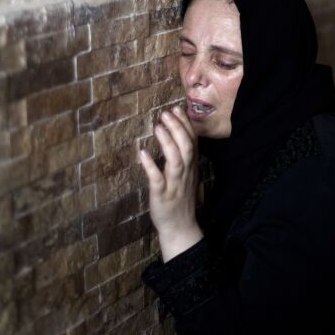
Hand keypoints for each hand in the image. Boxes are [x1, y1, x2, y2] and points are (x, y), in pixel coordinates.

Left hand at [140, 105, 202, 260]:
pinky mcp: (162, 195)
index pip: (192, 141)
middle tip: (165, 112)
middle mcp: (185, 173)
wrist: (180, 227)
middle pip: (186, 147)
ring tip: (158, 126)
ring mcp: (174, 184)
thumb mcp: (186, 174)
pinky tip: (142, 154)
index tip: (177, 108)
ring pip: (175, 160)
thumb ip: (183, 155)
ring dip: (167, 142)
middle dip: (177, 128)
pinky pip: (157, 179)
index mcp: (191, 166)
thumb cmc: (179, 198)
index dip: (186, 124)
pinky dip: (150, 166)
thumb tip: (176, 133)